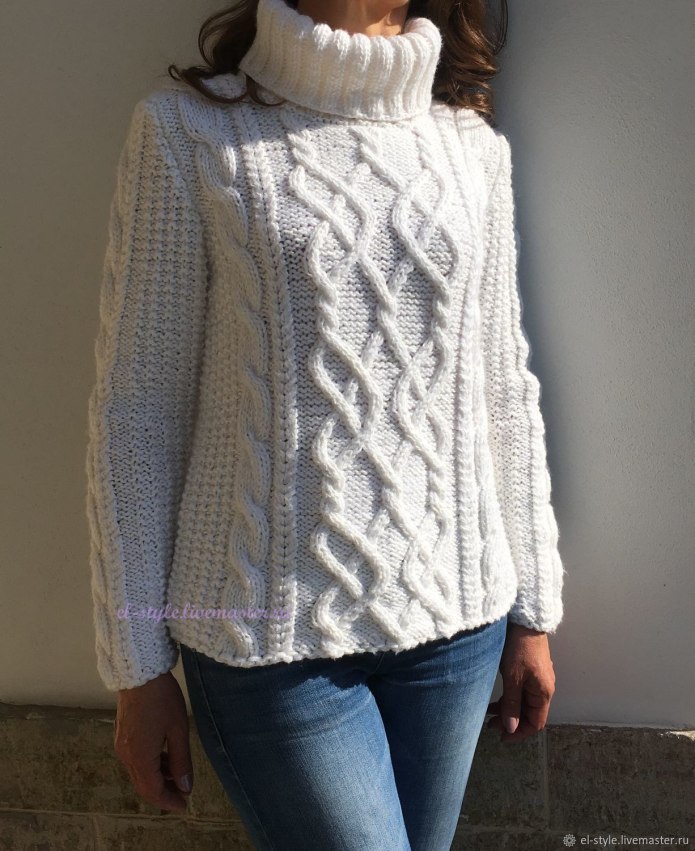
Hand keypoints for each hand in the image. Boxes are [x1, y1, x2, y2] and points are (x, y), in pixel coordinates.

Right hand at [114, 671, 192, 810]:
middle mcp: (126, 756)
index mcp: (139, 757)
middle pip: (144, 785)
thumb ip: (181, 760)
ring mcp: (121, 745)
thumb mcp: (178, 729)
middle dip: (163, 792)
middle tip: (183, 794)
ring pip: (139, 773)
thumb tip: (186, 787)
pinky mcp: (122, 735)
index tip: (184, 805)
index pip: (153, 791)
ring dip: (158, 778)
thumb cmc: (162, 699)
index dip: (169, 801)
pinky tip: (165, 758)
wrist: (139, 673)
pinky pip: (135, 760)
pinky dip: (150, 765)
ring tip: (178, 775)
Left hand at [486, 623, 555, 742]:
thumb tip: (511, 728)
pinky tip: (496, 699)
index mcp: (543, 693)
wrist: (525, 620)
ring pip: (523, 702)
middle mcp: (543, 688)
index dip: (519, 733)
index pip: (535, 723)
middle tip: (490, 725)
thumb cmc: (520, 648)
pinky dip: (509, 698)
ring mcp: (537, 678)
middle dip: (510, 722)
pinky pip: (520, 691)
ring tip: (489, 713)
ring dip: (508, 709)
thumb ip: (512, 704)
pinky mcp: (529, 670)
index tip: (502, 738)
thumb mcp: (513, 678)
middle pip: (528, 714)